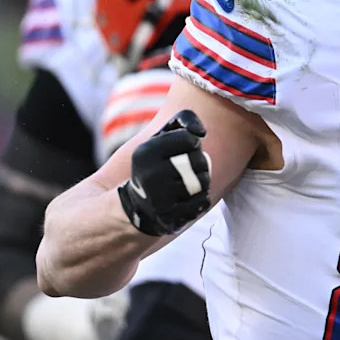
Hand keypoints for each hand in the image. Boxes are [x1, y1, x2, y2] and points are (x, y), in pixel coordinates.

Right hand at [118, 110, 210, 235]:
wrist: (135, 206)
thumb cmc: (155, 164)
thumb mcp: (160, 138)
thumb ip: (182, 121)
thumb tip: (201, 132)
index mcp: (145, 152)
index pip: (189, 139)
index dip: (191, 142)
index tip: (182, 148)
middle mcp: (150, 176)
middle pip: (200, 161)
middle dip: (199, 162)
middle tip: (188, 166)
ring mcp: (159, 199)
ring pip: (203, 183)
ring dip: (202, 181)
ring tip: (189, 181)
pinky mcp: (170, 218)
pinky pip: (202, 202)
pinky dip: (201, 199)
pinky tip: (188, 197)